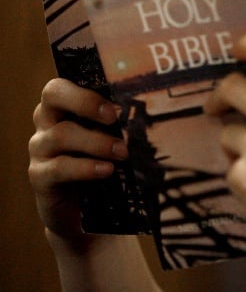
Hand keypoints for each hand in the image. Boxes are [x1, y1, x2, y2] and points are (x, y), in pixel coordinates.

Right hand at [28, 79, 127, 242]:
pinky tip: (106, 170)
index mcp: (63, 107)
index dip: (84, 90)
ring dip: (97, 142)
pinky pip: (58, 168)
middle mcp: (46, 122)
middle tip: (114, 118)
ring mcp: (39, 148)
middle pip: (52, 96)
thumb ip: (121, 123)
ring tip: (122, 153)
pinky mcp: (39, 176)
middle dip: (85, 102)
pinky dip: (85, 168)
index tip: (113, 106)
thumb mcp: (111, 138)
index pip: (61, 85)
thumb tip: (156, 113)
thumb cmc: (100, 161)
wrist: (81, 209)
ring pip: (61, 135)